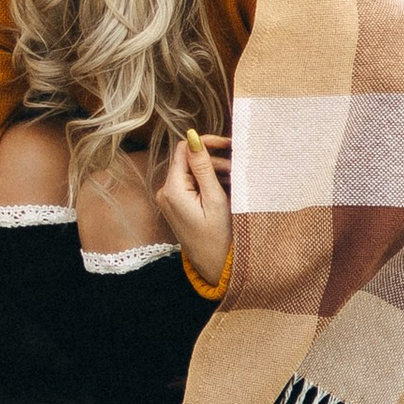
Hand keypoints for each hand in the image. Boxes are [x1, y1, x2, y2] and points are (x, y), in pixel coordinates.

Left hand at [153, 129, 232, 286]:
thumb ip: (203, 167)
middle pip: (188, 161)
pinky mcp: (177, 205)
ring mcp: (170, 199)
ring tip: (236, 183)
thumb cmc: (219, 237)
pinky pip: (192, 184)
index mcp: (172, 189)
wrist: (214, 267)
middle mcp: (165, 192)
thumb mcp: (215, 199)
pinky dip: (209, 183)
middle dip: (214, 161)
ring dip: (214, 172)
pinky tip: (227, 190)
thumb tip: (192, 135)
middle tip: (238, 171)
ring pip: (193, 172)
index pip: (183, 150)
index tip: (229, 145)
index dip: (206, 143)